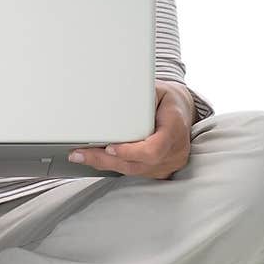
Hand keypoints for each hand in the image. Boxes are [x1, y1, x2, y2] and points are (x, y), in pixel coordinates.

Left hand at [67, 82, 193, 179]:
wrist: (182, 112)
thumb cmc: (167, 100)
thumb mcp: (156, 90)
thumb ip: (139, 98)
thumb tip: (112, 98)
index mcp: (175, 128)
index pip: (154, 148)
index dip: (131, 152)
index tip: (110, 148)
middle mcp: (175, 150)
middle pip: (139, 164)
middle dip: (107, 160)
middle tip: (82, 154)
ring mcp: (169, 164)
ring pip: (135, 171)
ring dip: (107, 164)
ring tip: (83, 156)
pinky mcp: (161, 170)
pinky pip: (136, 173)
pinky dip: (116, 166)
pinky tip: (98, 160)